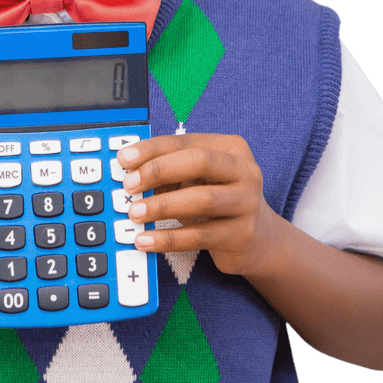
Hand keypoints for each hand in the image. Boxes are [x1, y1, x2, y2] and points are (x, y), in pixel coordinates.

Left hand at [118, 134, 276, 277]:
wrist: (259, 241)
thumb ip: (169, 174)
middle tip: (129, 184)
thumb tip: (129, 174)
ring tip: (134, 213)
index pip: (186, 141)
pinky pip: (200, 236)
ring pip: (201, 200)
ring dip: (162, 205)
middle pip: (200, 162)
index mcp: (231, 148)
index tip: (123, 159)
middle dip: (159, 170)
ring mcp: (247, 203)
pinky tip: (146, 240)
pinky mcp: (242, 235)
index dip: (152, 149)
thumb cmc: (218, 203)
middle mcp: (245, 171)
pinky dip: (168, 239)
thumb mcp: (196, 182)